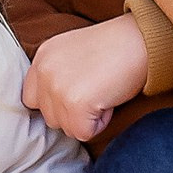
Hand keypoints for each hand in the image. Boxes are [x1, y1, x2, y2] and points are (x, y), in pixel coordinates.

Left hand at [20, 16, 149, 140]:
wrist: (140, 39)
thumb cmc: (116, 47)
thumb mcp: (73, 53)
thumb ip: (57, 75)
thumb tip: (56, 106)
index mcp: (42, 56)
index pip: (32, 98)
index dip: (56, 103)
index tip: (77, 96)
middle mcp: (44, 71)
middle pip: (49, 117)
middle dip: (73, 113)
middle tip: (97, 90)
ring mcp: (57, 88)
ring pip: (66, 127)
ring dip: (87, 118)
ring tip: (103, 92)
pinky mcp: (75, 104)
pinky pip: (83, 133)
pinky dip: (100, 123)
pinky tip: (109, 99)